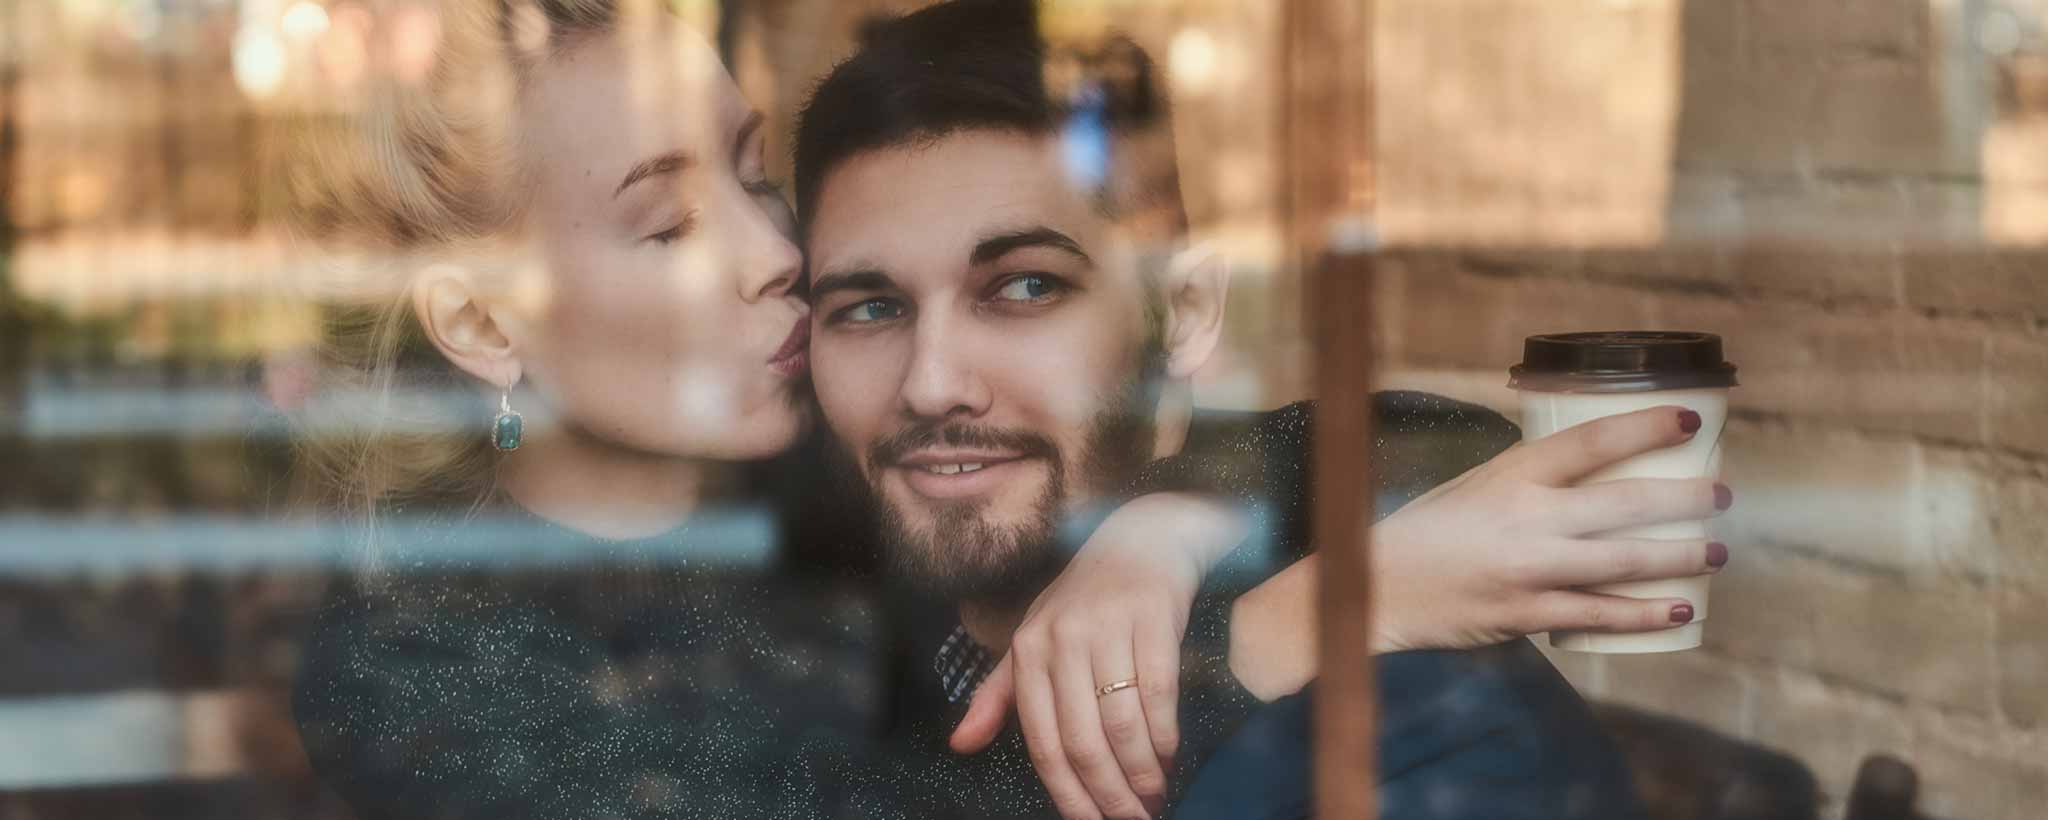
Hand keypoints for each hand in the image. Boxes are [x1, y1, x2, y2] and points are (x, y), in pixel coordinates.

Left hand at [949, 493, 1246, 819]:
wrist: (1140, 541)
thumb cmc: (1082, 604)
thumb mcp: (1032, 642)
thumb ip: (997, 697)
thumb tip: (958, 746)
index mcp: (1027, 652)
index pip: (1042, 742)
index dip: (1067, 794)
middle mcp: (1062, 640)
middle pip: (1083, 740)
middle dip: (1109, 793)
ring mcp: (1108, 627)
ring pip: (1122, 723)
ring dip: (1141, 771)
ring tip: (1153, 797)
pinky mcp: (1153, 618)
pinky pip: (1159, 692)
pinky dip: (1165, 734)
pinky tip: (1169, 756)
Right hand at [1372, 403, 1730, 650]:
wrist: (1378, 585)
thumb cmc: (1427, 530)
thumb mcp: (1475, 485)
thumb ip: (1529, 480)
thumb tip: (1592, 474)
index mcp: (1512, 472)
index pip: (1593, 440)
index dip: (1648, 427)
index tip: (1691, 419)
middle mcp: (1526, 517)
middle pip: (1626, 503)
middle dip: (1687, 499)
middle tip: (1720, 494)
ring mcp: (1529, 569)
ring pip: (1625, 561)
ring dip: (1681, 556)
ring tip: (1716, 553)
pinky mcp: (1526, 614)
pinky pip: (1600, 616)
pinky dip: (1644, 614)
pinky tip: (1679, 611)